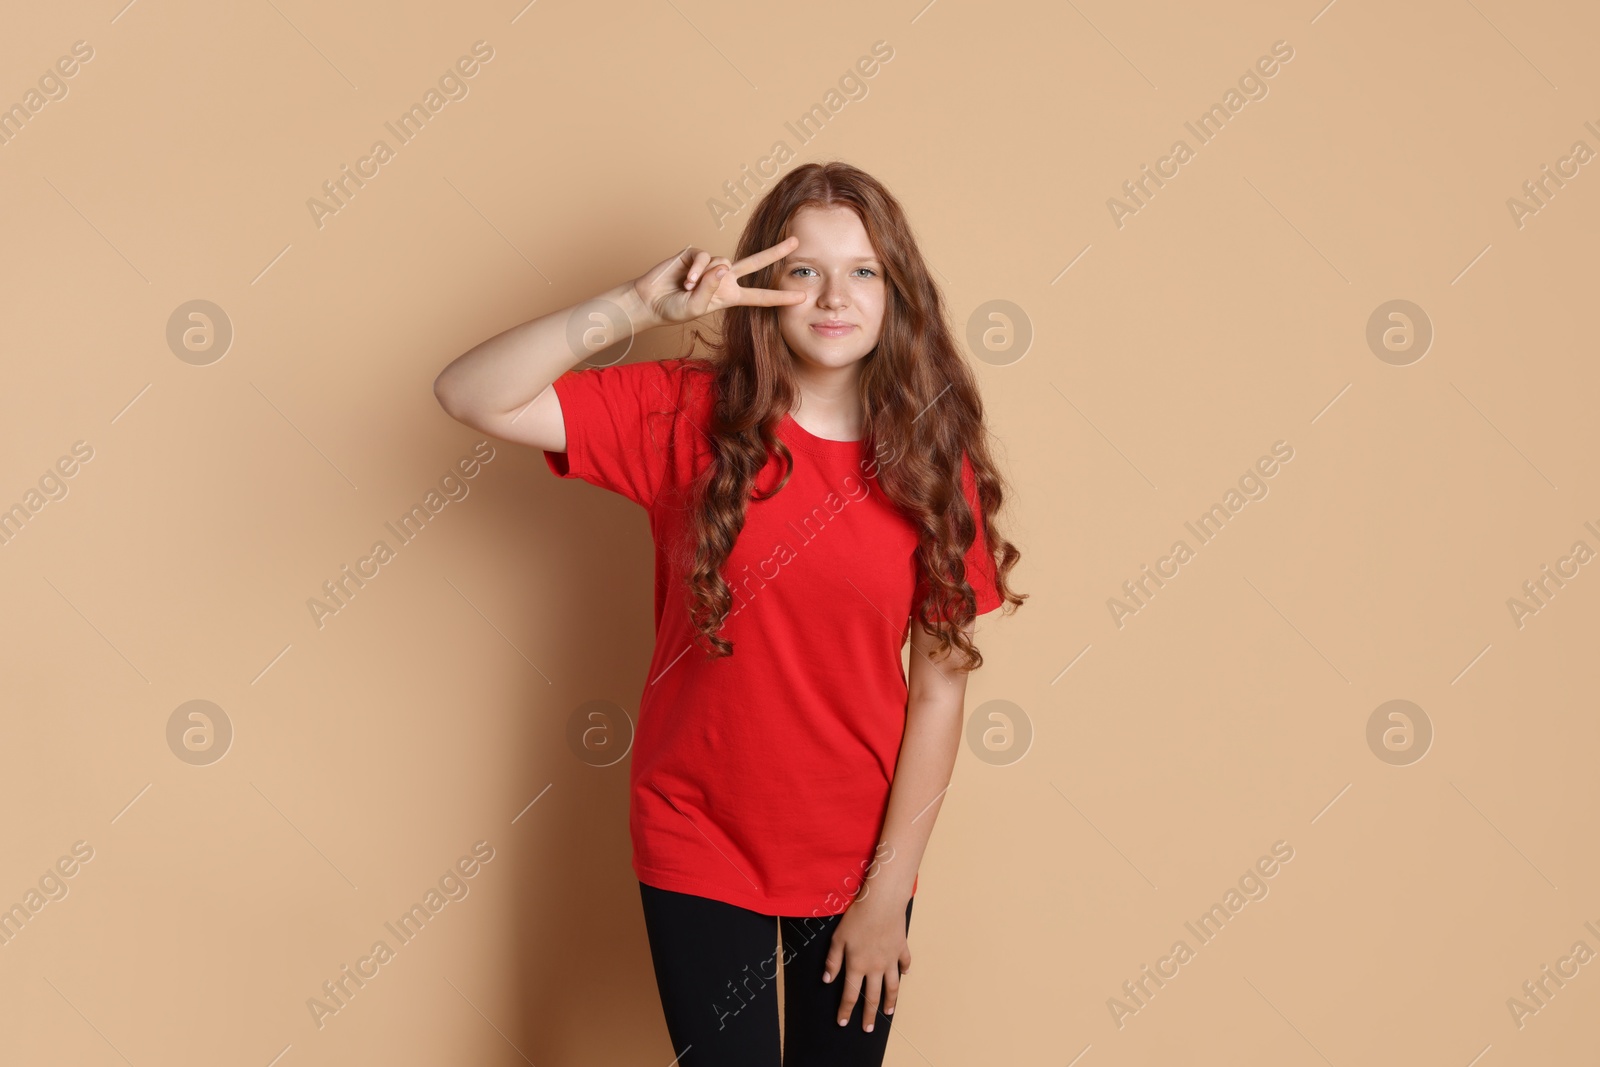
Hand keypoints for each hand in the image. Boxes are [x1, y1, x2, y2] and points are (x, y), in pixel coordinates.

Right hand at [631, 236, 804, 326]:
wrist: (650, 300)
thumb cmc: (674, 308)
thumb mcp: (695, 308)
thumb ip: (710, 289)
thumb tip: (721, 266)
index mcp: (730, 296)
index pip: (760, 297)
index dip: (780, 297)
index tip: (802, 297)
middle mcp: (724, 278)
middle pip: (756, 263)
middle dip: (776, 252)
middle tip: (796, 242)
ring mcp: (710, 264)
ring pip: (721, 261)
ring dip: (704, 277)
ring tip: (688, 288)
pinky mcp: (695, 254)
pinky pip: (703, 257)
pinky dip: (695, 269)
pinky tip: (685, 279)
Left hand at [821, 891, 911, 1031]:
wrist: (881, 903)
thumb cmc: (857, 918)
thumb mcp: (838, 939)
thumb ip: (833, 961)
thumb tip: (827, 980)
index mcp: (857, 966)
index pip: (850, 995)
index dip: (846, 1010)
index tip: (843, 1023)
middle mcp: (875, 967)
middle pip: (872, 997)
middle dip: (869, 1015)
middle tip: (868, 1029)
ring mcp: (890, 959)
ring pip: (892, 986)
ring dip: (890, 1001)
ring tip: (888, 1012)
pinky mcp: (901, 948)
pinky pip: (904, 963)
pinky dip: (904, 970)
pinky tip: (904, 975)